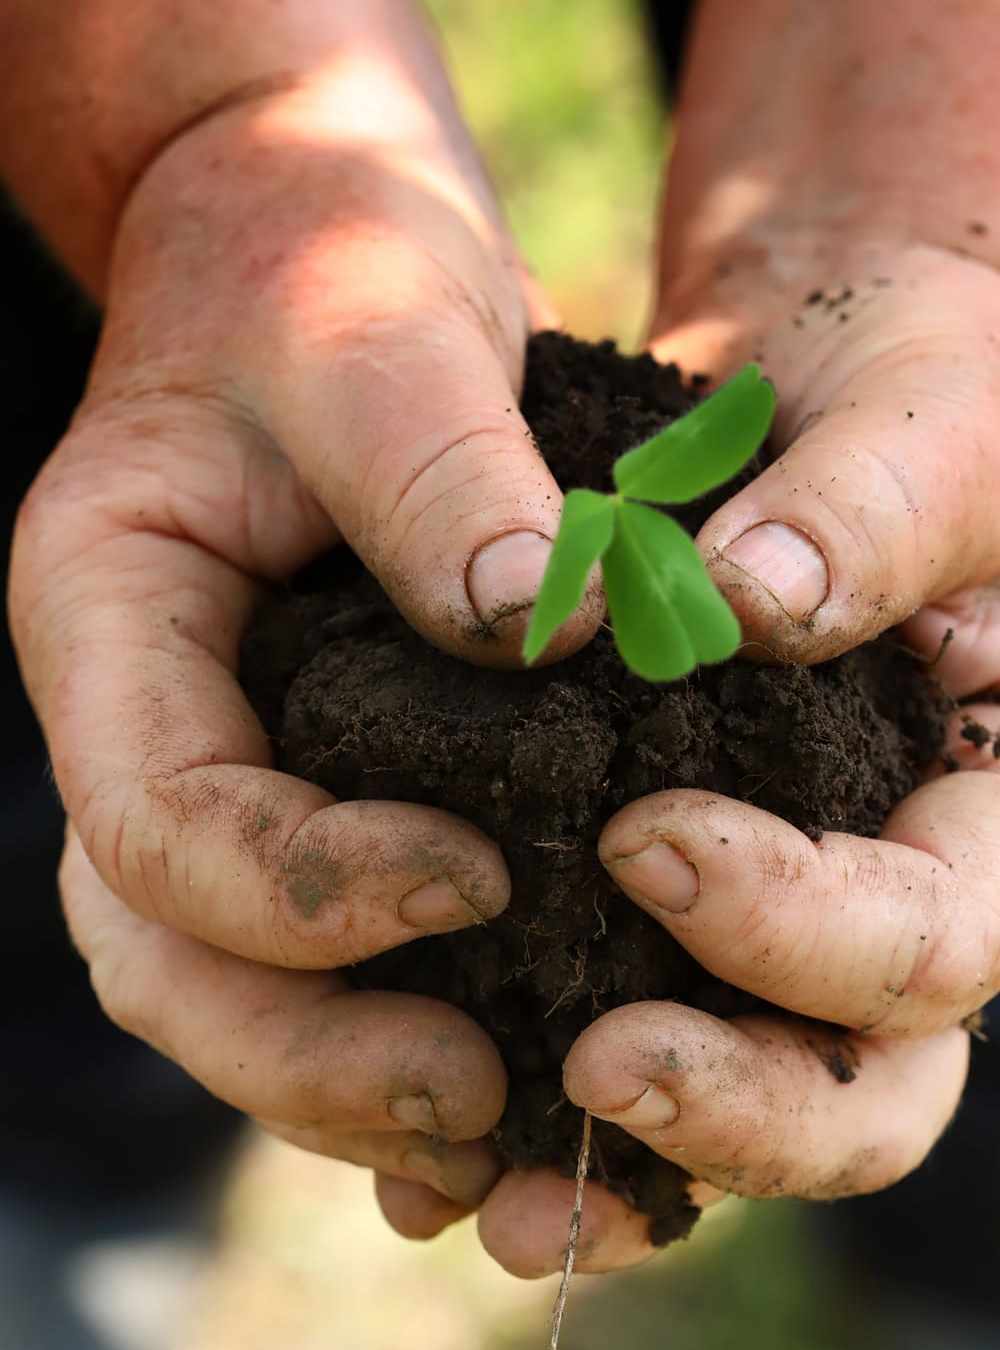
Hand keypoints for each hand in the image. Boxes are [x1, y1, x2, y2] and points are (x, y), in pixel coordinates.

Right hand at [10, 77, 596, 1212]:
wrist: (320, 236)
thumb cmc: (330, 254)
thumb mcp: (381, 324)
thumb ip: (441, 468)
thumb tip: (543, 633)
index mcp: (107, 612)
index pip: (153, 817)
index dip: (301, 886)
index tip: (484, 877)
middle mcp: (144, 713)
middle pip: (164, 951)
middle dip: (307, 1047)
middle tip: (483, 1090)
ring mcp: (219, 755)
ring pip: (228, 982)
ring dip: (346, 1075)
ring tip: (507, 1114)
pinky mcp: (315, 770)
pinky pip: (319, 944)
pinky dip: (392, 1022)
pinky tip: (515, 1068)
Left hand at [473, 244, 999, 1277]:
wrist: (851, 379)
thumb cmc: (933, 391)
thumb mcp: (937, 420)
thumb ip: (871, 512)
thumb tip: (751, 608)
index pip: (941, 939)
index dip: (802, 929)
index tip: (642, 843)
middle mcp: (915, 892)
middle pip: (870, 1090)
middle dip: (736, 1109)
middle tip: (588, 1063)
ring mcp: (802, 916)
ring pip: (749, 1106)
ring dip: (626, 1166)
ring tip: (480, 1192)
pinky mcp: (691, 902)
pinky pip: (637, 1029)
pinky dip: (539, 1097)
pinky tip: (429, 1142)